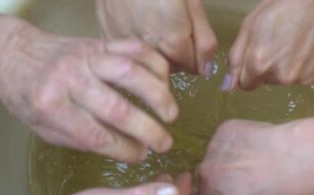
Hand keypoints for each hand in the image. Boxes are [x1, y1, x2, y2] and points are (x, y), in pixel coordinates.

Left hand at [0, 25, 177, 161]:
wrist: (13, 54)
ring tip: (171, 115)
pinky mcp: (99, 42)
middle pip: (118, 108)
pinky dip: (155, 65)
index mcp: (51, 107)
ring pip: (131, 74)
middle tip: (165, 144)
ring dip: (158, 96)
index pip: (97, 136)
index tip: (142, 156)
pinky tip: (165, 84)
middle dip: (148, 130)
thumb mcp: (45, 129)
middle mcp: (69, 79)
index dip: (125, 150)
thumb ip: (85, 140)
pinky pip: (134, 48)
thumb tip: (134, 149)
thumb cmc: (29, 99)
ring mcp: (86, 57)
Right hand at [96, 0, 217, 75]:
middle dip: (177, 56)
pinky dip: (135, 43)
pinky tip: (136, 23)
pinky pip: (127, 51)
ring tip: (154, 24)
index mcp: (173, 43)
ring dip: (155, 52)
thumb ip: (203, 39)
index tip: (193, 39)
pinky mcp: (107, 36)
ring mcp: (125, 45)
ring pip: (147, 62)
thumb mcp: (192, 3)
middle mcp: (148, 51)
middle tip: (174, 26)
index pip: (192, 68)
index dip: (196, 55)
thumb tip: (206, 70)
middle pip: (170, 68)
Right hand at [193, 119, 313, 194]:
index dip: (209, 194)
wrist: (293, 159)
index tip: (222, 193)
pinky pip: (227, 135)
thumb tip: (232, 194)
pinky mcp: (225, 127)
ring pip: (217, 152)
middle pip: (205, 173)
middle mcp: (204, 172)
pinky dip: (238, 138)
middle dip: (219, 173)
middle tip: (244, 173)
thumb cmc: (279, 193)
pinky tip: (259, 140)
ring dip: (229, 154)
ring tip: (256, 155)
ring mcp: (213, 146)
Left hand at [223, 0, 313, 90]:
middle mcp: (283, 77)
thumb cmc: (285, 3)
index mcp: (260, 65)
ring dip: (291, 66)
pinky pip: (311, 76)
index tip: (261, 52)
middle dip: (271, 66)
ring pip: (290, 80)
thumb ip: (236, 58)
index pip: (246, 84)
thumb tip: (227, 87)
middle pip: (269, 82)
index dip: (251, 68)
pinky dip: (311, 65)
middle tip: (282, 40)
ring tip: (300, 40)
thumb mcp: (251, 25)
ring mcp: (306, 78)